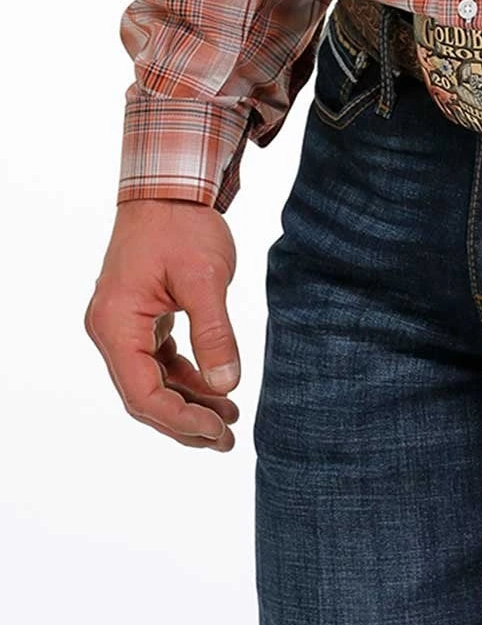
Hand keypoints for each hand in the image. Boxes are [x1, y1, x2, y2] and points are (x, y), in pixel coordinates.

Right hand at [84, 201, 240, 450]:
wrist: (171, 185)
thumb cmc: (182, 225)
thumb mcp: (205, 279)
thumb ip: (214, 334)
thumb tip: (226, 386)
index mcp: (116, 324)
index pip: (142, 394)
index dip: (181, 420)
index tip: (218, 430)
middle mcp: (110, 329)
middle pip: (143, 395)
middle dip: (185, 421)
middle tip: (226, 439)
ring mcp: (123, 323)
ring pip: (152, 380)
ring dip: (188, 402)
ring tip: (228, 419)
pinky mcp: (140, 316)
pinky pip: (158, 359)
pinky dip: (185, 377)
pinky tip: (216, 387)